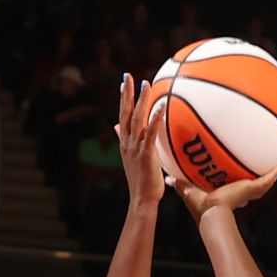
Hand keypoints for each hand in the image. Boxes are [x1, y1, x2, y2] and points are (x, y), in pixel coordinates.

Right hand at [115, 74, 165, 209]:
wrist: (142, 200)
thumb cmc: (142, 182)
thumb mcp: (132, 159)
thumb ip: (126, 142)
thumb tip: (116, 128)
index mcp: (125, 144)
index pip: (122, 117)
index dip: (123, 99)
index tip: (124, 83)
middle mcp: (128, 143)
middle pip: (125, 113)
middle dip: (127, 94)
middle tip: (129, 76)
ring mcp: (135, 148)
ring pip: (136, 119)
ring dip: (140, 101)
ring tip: (145, 84)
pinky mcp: (146, 154)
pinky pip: (150, 133)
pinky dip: (155, 118)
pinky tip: (160, 106)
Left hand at [168, 165, 276, 225]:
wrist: (213, 214)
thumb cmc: (202, 209)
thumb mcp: (189, 192)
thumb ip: (180, 185)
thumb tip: (169, 178)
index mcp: (227, 197)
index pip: (233, 189)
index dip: (236, 184)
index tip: (236, 179)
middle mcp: (240, 197)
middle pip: (251, 187)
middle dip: (256, 180)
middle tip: (260, 171)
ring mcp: (248, 194)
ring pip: (262, 184)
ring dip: (269, 176)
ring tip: (276, 167)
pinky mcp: (252, 190)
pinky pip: (266, 181)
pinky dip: (273, 174)